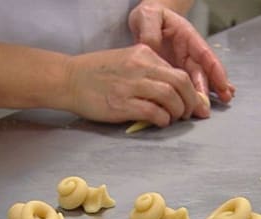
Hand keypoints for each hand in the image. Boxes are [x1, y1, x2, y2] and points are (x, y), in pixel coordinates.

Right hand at [64, 44, 207, 126]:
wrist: (68, 79)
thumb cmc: (96, 73)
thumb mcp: (126, 60)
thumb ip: (148, 70)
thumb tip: (172, 90)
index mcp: (144, 53)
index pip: (178, 71)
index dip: (190, 90)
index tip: (192, 102)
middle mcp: (140, 66)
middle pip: (180, 82)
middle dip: (190, 101)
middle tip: (188, 113)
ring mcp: (130, 84)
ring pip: (169, 96)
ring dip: (178, 110)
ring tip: (175, 118)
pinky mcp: (121, 103)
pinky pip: (152, 111)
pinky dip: (162, 119)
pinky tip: (161, 122)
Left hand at [128, 1, 234, 106]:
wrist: (146, 20)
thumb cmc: (150, 16)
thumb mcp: (149, 17)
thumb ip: (150, 32)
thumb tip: (152, 47)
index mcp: (188, 38)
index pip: (205, 55)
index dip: (215, 70)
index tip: (223, 84)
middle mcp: (189, 53)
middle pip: (202, 73)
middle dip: (210, 90)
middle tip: (210, 107)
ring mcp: (183, 64)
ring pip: (197, 81)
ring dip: (206, 95)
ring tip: (212, 108)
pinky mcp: (175, 72)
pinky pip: (186, 85)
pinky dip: (194, 95)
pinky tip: (202, 105)